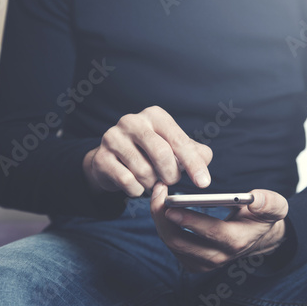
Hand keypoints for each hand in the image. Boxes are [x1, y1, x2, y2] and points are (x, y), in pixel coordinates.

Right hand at [82, 106, 212, 196]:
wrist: (112, 160)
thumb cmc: (149, 152)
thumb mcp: (174, 148)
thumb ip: (194, 152)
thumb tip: (205, 158)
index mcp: (155, 116)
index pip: (179, 141)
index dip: (194, 164)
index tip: (204, 183)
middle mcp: (132, 121)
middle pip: (162, 154)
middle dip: (171, 175)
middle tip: (171, 181)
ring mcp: (113, 138)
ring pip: (144, 171)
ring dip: (152, 183)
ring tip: (151, 180)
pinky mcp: (101, 157)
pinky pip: (128, 182)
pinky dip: (137, 190)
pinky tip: (136, 184)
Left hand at [150, 182, 288, 272]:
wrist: (256, 236)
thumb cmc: (261, 217)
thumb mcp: (275, 207)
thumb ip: (269, 202)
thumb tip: (255, 198)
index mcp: (236, 242)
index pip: (210, 233)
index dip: (190, 221)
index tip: (171, 206)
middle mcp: (217, 257)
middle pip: (180, 241)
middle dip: (163, 217)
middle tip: (158, 191)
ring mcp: (202, 262)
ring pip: (171, 242)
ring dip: (159, 219)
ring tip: (157, 193)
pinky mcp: (191, 261)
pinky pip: (171, 243)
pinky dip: (162, 224)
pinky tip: (161, 204)